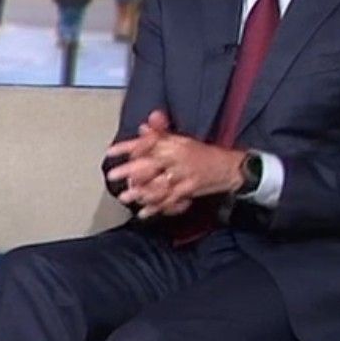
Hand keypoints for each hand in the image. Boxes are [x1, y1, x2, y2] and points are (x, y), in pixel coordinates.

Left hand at [104, 110, 244, 218]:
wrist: (229, 167)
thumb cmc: (202, 154)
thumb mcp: (181, 140)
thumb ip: (160, 135)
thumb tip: (142, 127)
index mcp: (173, 143)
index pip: (147, 142)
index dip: (127, 147)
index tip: (110, 152)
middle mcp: (177, 157)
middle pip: (151, 164)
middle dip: (131, 170)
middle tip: (113, 176)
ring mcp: (184, 175)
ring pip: (159, 184)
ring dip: (141, 191)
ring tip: (126, 197)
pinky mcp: (190, 189)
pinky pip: (171, 199)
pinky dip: (157, 207)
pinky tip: (143, 212)